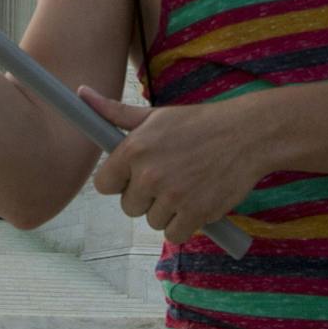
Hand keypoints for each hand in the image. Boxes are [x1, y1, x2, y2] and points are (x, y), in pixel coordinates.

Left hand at [80, 87, 266, 245]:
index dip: (118, 183)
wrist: (245, 135)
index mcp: (133, 149)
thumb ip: (114, 112)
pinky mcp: (195, 213)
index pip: (103, 185)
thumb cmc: (197, 124)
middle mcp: (149, 174)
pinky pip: (174, 235)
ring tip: (184, 187)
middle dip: (144, 198)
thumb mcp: (154, 115)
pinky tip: (193, 204)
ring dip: (166, 212)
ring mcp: (172, 196)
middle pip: (128, 207)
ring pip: (152, 221)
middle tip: (166, 179)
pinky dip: (183, 226)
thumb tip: (82, 94)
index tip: (133, 177)